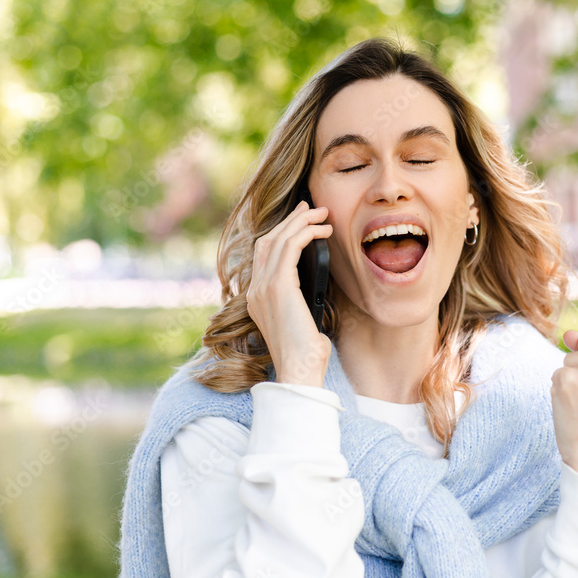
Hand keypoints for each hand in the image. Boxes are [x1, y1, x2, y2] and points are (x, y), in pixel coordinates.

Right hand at [246, 200, 334, 387]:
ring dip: (301, 222)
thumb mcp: (302, 319)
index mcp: (256, 297)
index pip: (264, 254)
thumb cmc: (306, 354)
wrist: (299, 371)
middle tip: (311, 207)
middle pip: (268, 240)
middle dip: (291, 220)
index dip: (281, 232)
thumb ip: (300, 299)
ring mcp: (263, 287)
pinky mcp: (278, 287)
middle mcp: (255, 289)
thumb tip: (316, 283)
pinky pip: (290, 248)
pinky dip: (306, 234)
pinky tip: (322, 231)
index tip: (300, 220)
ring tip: (322, 214)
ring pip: (279, 240)